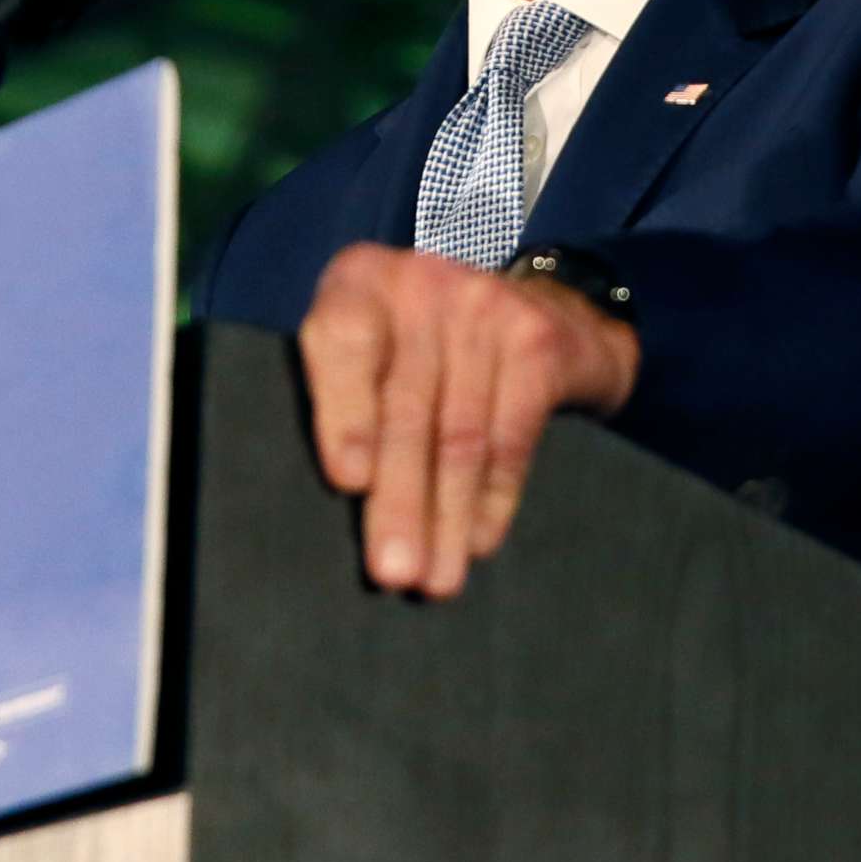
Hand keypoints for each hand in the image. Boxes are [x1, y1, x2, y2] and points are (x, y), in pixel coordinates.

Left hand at [296, 243, 639, 597]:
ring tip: (434, 580)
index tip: (348, 482)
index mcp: (357, 281)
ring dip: (445, 517)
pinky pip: (511, 438)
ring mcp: (483, 307)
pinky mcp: (536, 343)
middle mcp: (419, 283)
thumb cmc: (418, 348)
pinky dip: (493, 499)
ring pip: (459, 434)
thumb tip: (322, 502)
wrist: (537, 309)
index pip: (343, 341)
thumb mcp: (370, 344)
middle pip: (406, 407)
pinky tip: (478, 543)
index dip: (345, 412)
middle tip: (392, 571)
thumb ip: (340, 394)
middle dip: (399, 499)